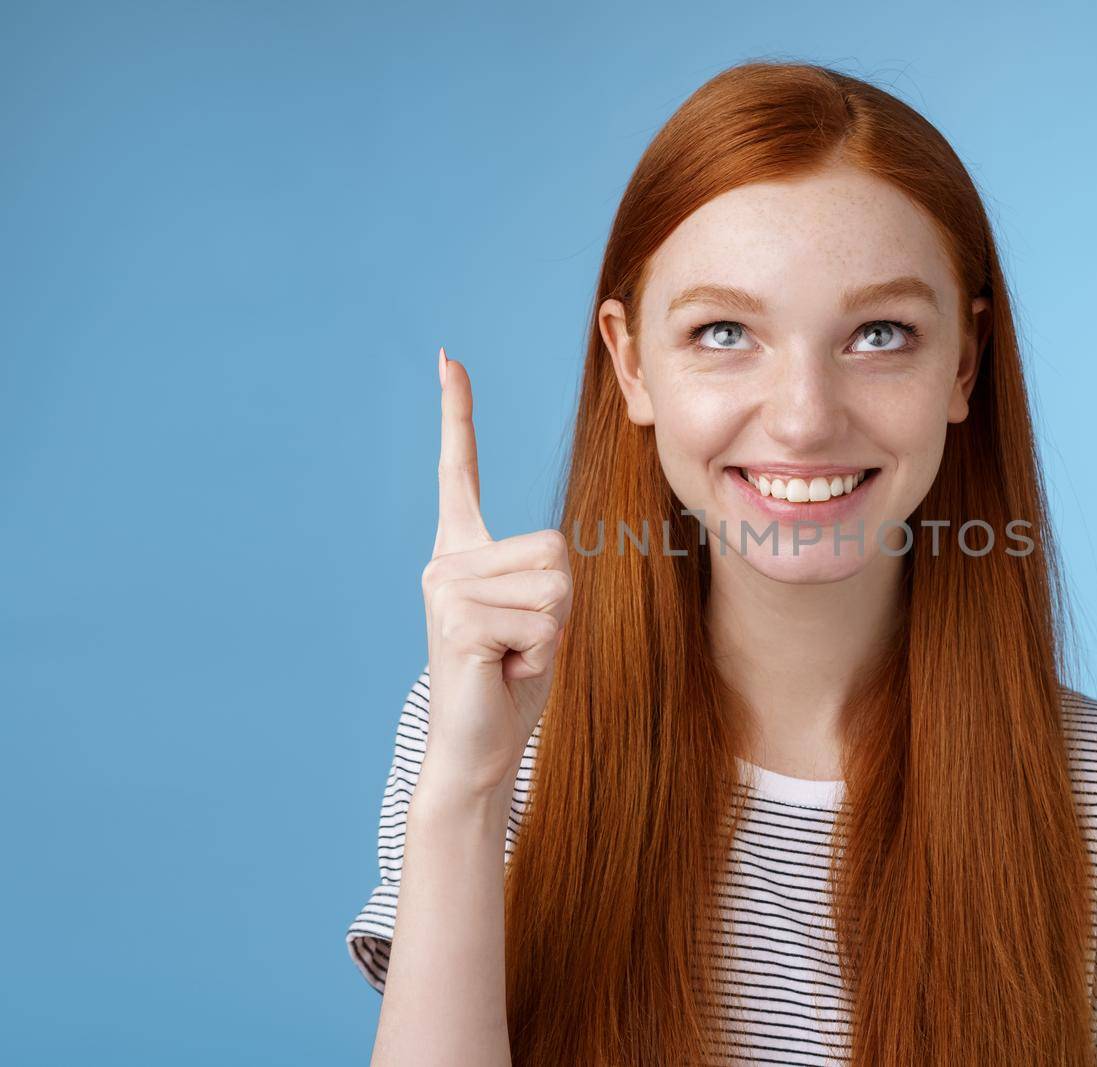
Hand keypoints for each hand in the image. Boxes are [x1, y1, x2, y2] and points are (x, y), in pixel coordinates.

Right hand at [417, 347, 572, 799]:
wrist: (477, 748)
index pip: (461, 470)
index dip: (458, 413)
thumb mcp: (538, 616)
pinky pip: (542, 618)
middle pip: (556, 547)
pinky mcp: (456, 617)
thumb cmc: (511, 682)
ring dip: (550, 632)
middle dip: (560, 604)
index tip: (447, 358)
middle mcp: (446, 560)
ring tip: (511, 658)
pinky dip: (539, 653)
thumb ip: (543, 575)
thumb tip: (555, 558)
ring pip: (555, 585)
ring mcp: (445, 586)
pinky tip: (503, 670)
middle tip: (521, 643)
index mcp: (462, 552)